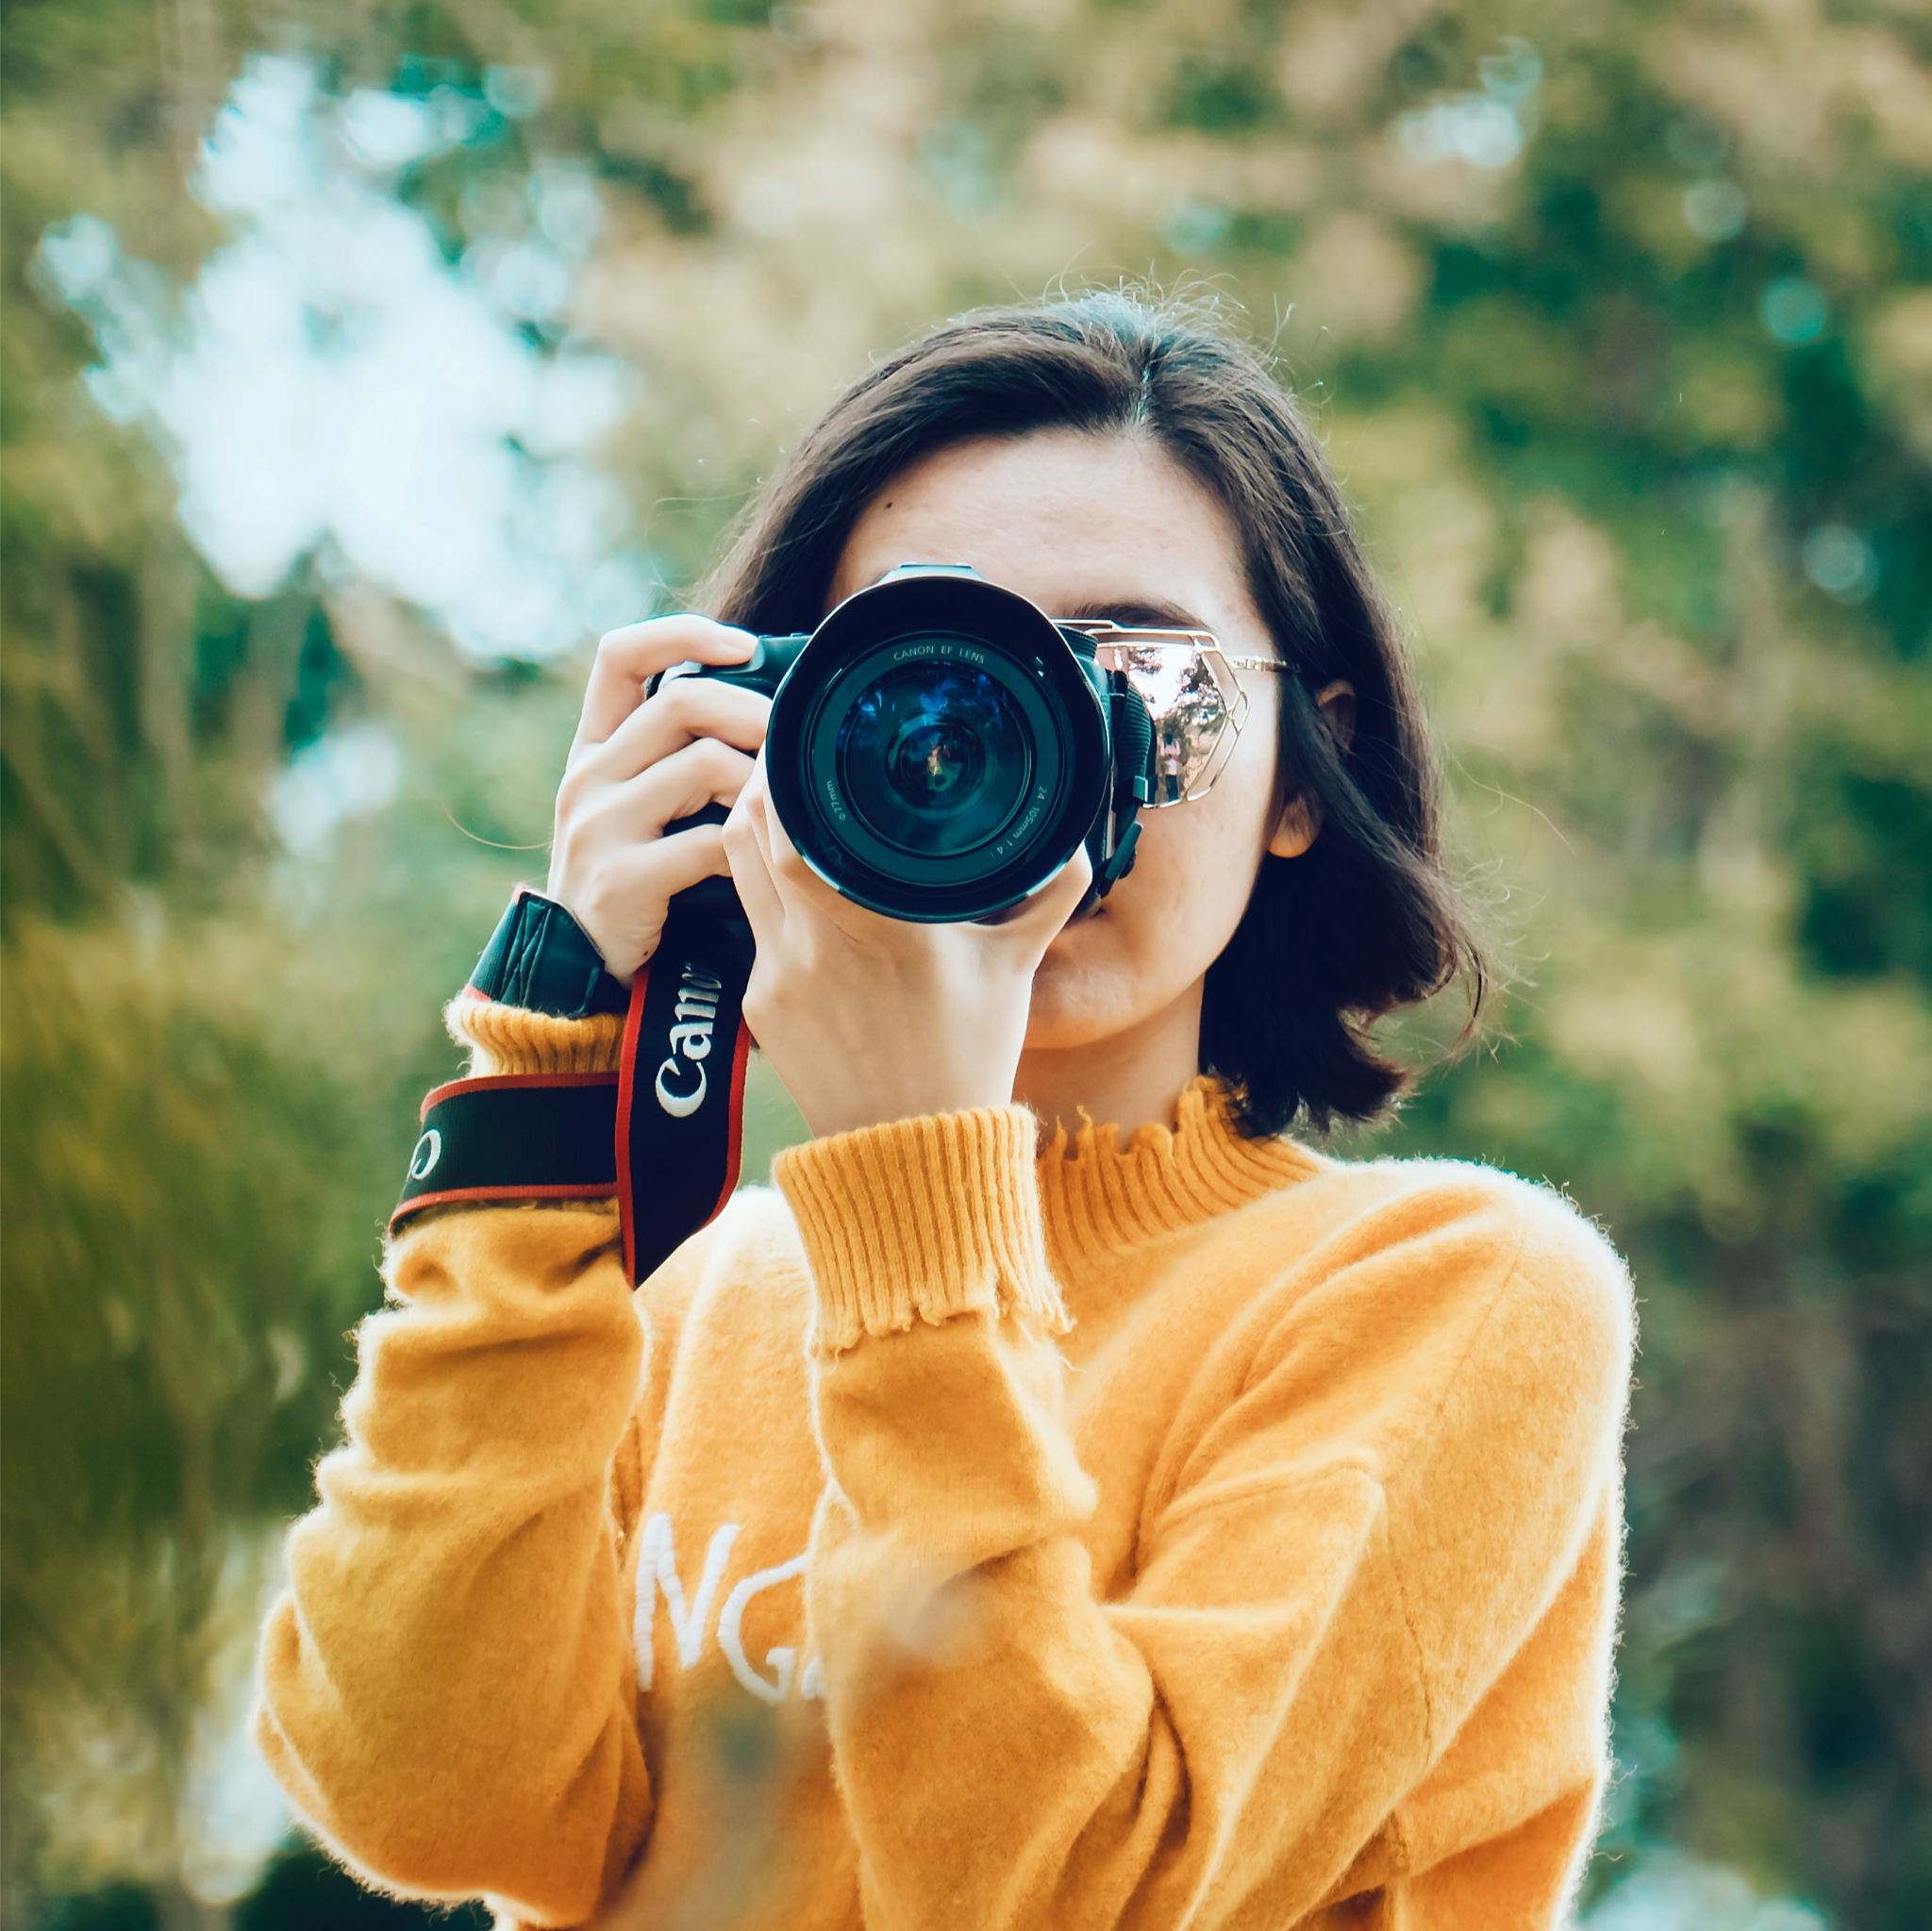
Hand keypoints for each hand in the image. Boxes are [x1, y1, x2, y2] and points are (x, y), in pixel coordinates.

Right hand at [547, 616, 768, 984]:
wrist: (583, 970)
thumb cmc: (639, 878)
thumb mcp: (643, 806)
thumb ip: (682, 757)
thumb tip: (774, 704)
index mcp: (594, 748)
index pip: (620, 655)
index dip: (683, 634)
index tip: (747, 647)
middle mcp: (588, 776)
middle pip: (682, 702)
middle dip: (755, 712)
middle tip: (797, 740)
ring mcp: (598, 826)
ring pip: (704, 764)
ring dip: (760, 783)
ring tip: (782, 807)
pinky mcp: (620, 878)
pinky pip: (709, 843)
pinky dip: (749, 848)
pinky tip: (762, 862)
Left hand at [723, 759, 1093, 1138]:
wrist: (911, 1152)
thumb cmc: (968, 1058)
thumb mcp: (1016, 968)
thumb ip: (1049, 894)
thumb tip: (1076, 837)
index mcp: (881, 926)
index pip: (796, 831)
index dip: (783, 775)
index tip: (802, 738)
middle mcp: (815, 946)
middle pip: (747, 833)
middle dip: (760, 783)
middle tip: (787, 753)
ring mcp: (776, 976)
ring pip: (735, 871)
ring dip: (750, 829)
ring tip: (780, 801)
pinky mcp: (757, 1005)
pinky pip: (750, 923)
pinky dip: (764, 890)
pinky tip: (790, 880)